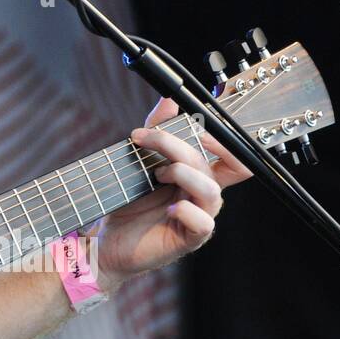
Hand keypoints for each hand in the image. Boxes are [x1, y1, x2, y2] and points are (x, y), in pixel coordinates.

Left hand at [84, 97, 253, 290]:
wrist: (105, 238)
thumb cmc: (127, 201)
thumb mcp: (138, 159)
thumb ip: (156, 130)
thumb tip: (169, 100)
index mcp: (198, 175)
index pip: (233, 156)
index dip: (220, 137)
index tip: (188, 122)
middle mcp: (202, 195)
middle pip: (216, 164)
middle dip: (180, 145)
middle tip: (149, 139)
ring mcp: (199, 216)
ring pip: (210, 189)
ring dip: (181, 173)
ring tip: (156, 174)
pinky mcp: (189, 238)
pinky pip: (203, 223)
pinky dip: (185, 210)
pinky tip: (168, 207)